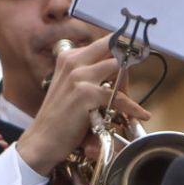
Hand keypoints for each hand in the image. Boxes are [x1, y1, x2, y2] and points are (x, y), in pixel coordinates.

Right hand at [16, 38, 150, 175]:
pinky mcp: (86, 94)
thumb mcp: (69, 86)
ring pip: (118, 68)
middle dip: (126, 64)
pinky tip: (141, 114)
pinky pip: (119, 97)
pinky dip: (133, 108)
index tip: (134, 56)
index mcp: (69, 57)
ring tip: (126, 102)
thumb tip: (117, 69)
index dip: (120, 51)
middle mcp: (73, 62)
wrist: (42, 140)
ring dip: (126, 85)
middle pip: (113, 49)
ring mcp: (79, 76)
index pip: (104, 43)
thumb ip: (88, 73)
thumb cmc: (58, 118)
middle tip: (127, 85)